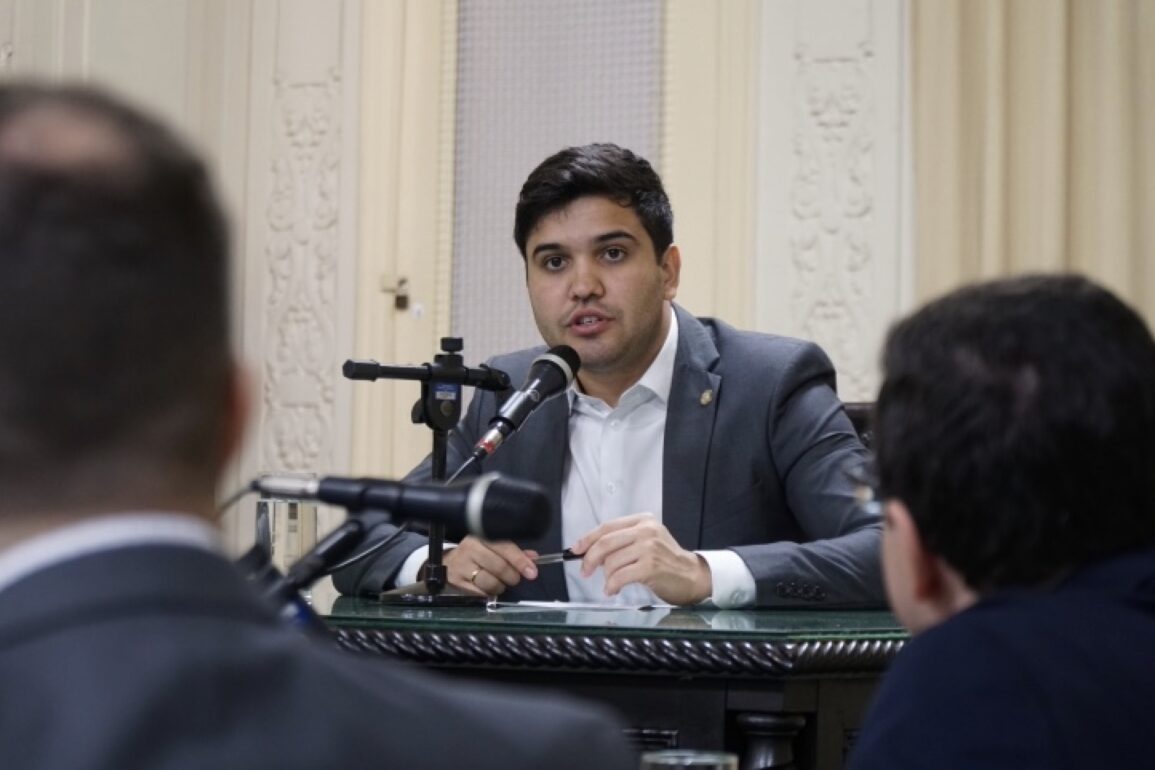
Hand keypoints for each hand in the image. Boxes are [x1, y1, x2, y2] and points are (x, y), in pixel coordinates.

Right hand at [442, 536, 538, 595]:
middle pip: (499, 566)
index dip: (520, 561)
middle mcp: (470, 549)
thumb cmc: (475, 554)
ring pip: (490, 582)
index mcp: (481, 536)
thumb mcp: (492, 547)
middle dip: (512, 576)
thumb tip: (533, 558)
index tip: (532, 572)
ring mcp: (461, 566)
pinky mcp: (456, 582)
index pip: (505, 548)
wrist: (448, 563)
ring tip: (498, 583)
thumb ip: (513, 552)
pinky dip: (488, 594)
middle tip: (513, 579)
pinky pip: (480, 593)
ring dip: (500, 587)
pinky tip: (487, 588)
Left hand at [572, 513, 712, 605]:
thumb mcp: (647, 541)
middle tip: (584, 571)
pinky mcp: (650, 567)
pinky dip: (612, 586)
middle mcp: (646, 531)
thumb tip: (589, 550)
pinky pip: (619, 576)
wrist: (692, 576)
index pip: (607, 527)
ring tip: (611, 583)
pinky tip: (613, 590)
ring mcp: (649, 548)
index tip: (576, 550)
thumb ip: (622, 541)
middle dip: (590, 559)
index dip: (588, 539)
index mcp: (643, 520)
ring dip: (606, 576)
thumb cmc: (666, 561)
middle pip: (605, 542)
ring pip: (611, 561)